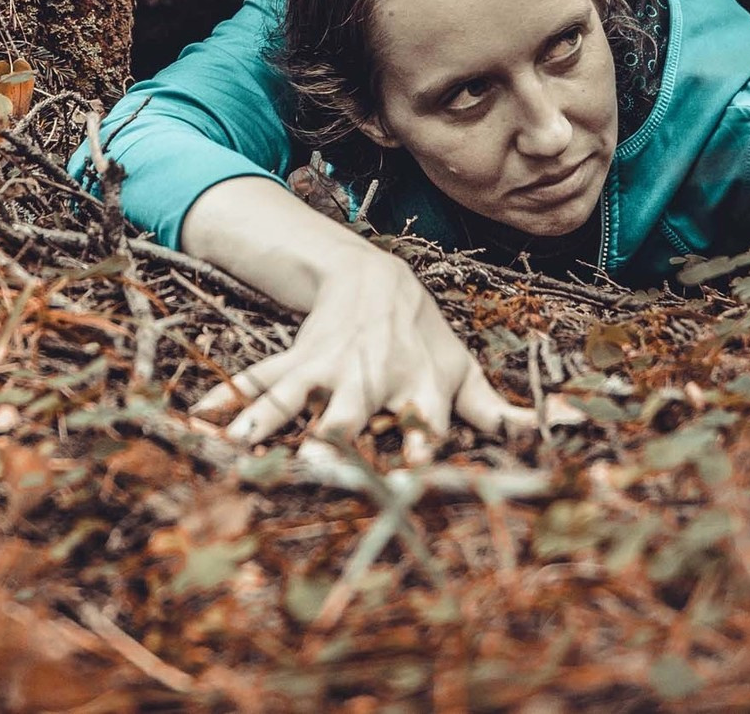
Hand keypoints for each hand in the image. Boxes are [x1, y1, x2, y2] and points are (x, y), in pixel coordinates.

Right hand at [187, 245, 534, 458]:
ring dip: (266, 419)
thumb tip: (553, 433)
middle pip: (352, 409)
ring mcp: (328, 369)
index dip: (419, 444)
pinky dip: (225, 399)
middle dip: (335, 432)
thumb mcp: (461, 367)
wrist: (373, 279)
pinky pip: (257, 380)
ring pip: (294, 394)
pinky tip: (196, 417)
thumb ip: (494, 409)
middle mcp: (370, 379)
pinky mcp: (295, 360)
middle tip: (319, 457)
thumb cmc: (423, 338)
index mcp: (417, 387)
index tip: (410, 471)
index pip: (423, 422)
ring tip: (239, 444)